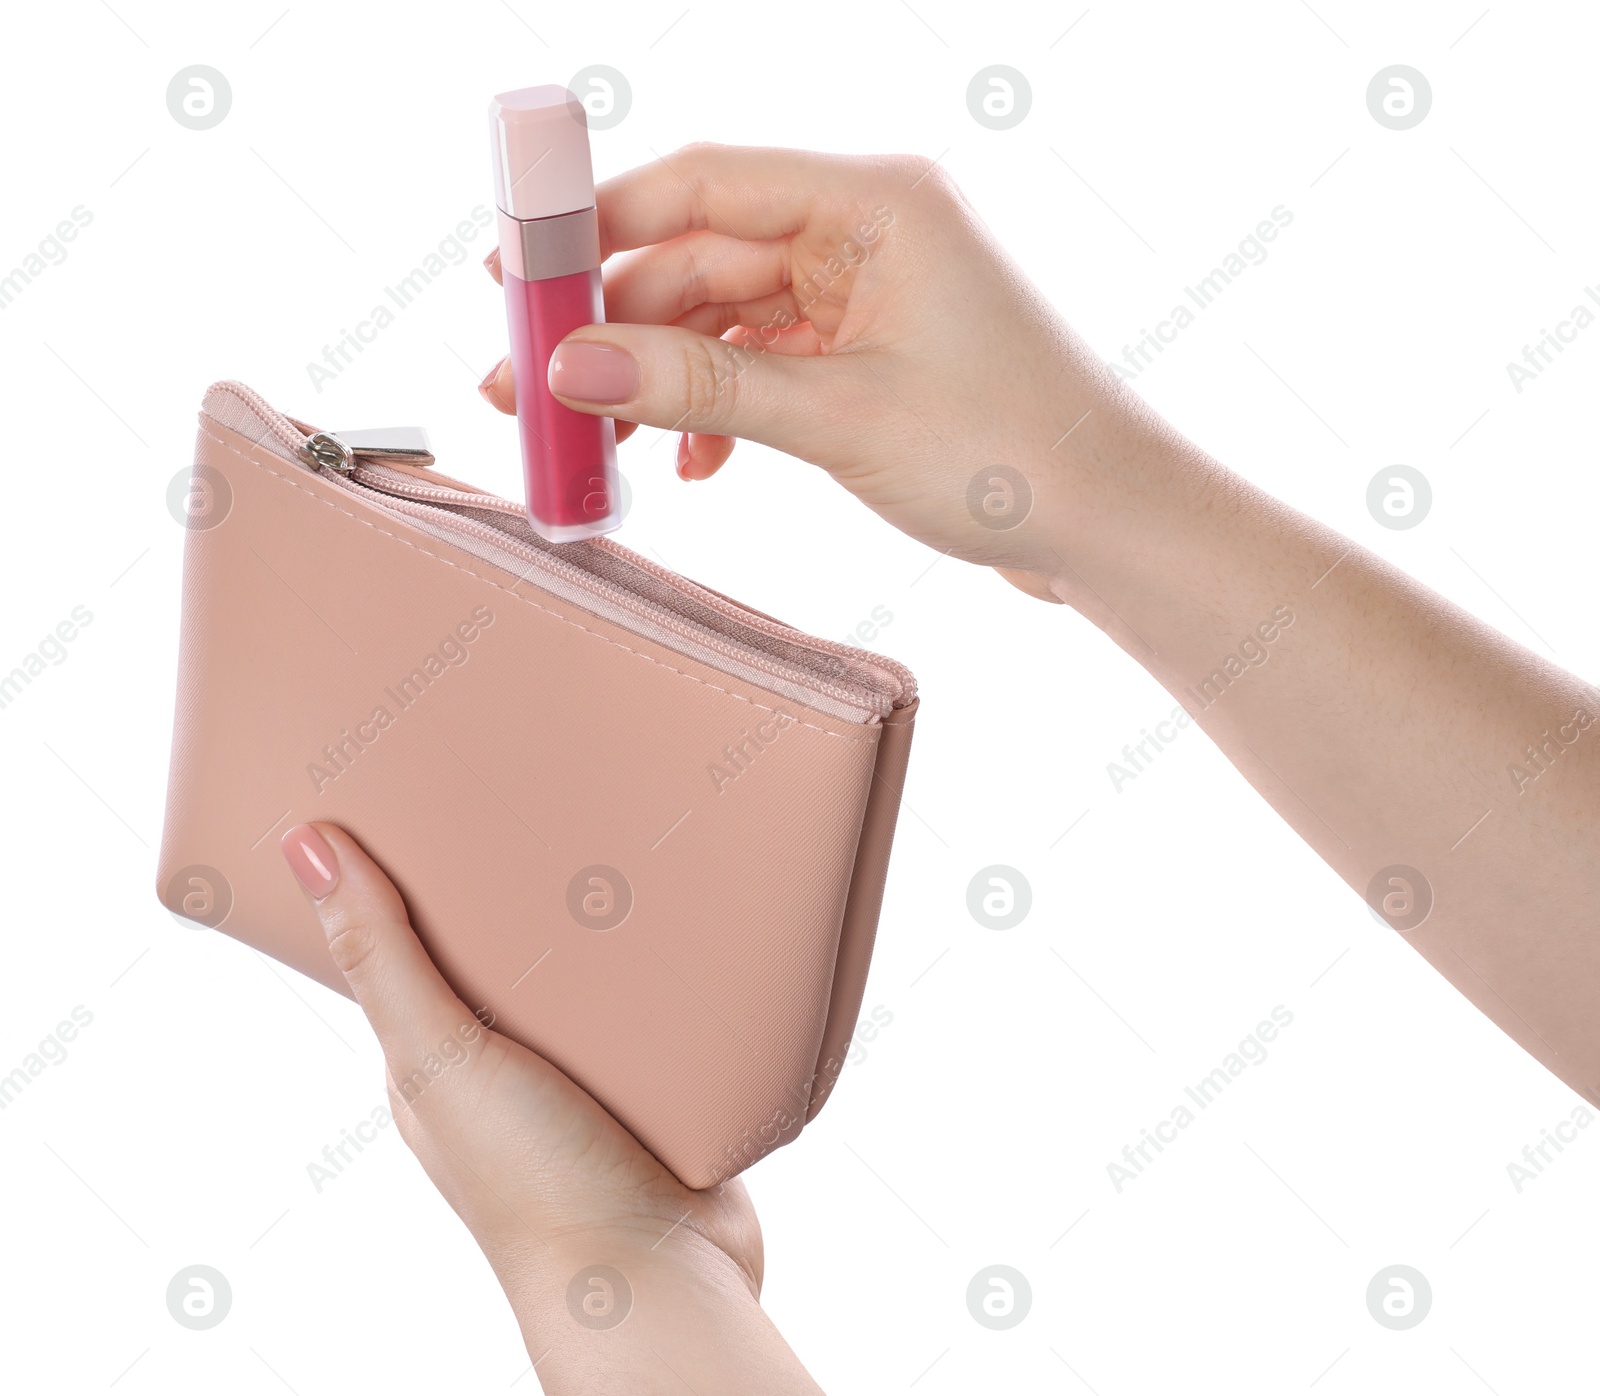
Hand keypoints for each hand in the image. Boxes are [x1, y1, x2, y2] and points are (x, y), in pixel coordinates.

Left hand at [279, 822, 819, 1393]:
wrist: (661, 1273)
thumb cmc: (536, 1182)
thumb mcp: (440, 1056)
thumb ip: (383, 955)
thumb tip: (304, 844)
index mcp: (437, 1063)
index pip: (407, 950)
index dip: (404, 878)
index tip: (416, 797)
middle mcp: (503, 1068)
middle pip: (499, 953)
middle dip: (510, 887)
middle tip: (530, 793)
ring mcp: (581, 1077)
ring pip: (580, 973)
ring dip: (591, 923)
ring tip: (611, 834)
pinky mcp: (655, 1080)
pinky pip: (650, 1003)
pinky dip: (654, 962)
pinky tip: (673, 916)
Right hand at [477, 143, 1171, 601]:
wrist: (1110, 526)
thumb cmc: (1014, 453)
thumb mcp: (840, 416)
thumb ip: (701, 385)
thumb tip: (578, 364)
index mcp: (874, 200)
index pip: (701, 182)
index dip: (596, 225)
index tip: (516, 273)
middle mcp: (867, 230)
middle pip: (700, 255)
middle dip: (614, 328)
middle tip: (528, 386)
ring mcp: (868, 293)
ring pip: (724, 318)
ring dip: (660, 379)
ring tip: (596, 441)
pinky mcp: (870, 353)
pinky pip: (763, 363)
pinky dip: (719, 408)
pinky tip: (693, 462)